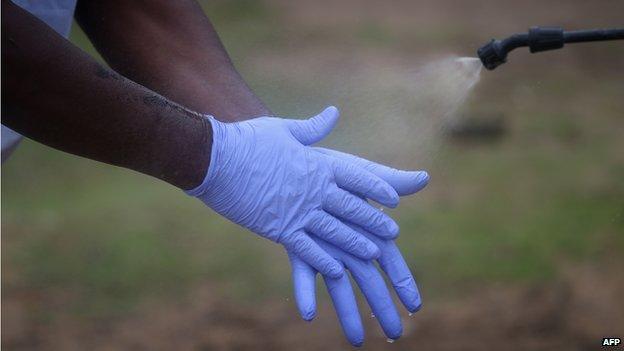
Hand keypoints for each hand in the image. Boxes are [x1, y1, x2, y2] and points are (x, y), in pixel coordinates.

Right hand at [187, 107, 403, 277]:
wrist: (216, 158)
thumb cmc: (249, 139)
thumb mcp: (284, 129)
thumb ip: (313, 128)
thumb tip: (333, 112)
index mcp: (316, 164)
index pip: (355, 177)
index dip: (375, 188)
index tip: (393, 198)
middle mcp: (312, 189)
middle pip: (350, 207)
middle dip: (372, 220)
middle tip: (392, 232)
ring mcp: (296, 210)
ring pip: (334, 231)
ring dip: (355, 242)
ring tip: (373, 253)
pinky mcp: (277, 228)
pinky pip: (305, 248)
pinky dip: (322, 259)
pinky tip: (336, 269)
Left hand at [289, 148, 428, 345]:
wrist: (292, 164)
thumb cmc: (331, 168)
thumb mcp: (360, 172)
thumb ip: (389, 179)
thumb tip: (424, 178)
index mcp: (367, 230)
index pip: (391, 261)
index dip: (403, 282)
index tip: (415, 306)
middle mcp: (348, 244)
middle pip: (369, 281)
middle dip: (382, 307)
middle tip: (395, 335)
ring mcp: (325, 249)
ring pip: (339, 286)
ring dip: (347, 312)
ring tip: (357, 340)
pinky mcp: (300, 248)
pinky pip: (303, 273)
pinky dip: (306, 292)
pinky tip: (308, 313)